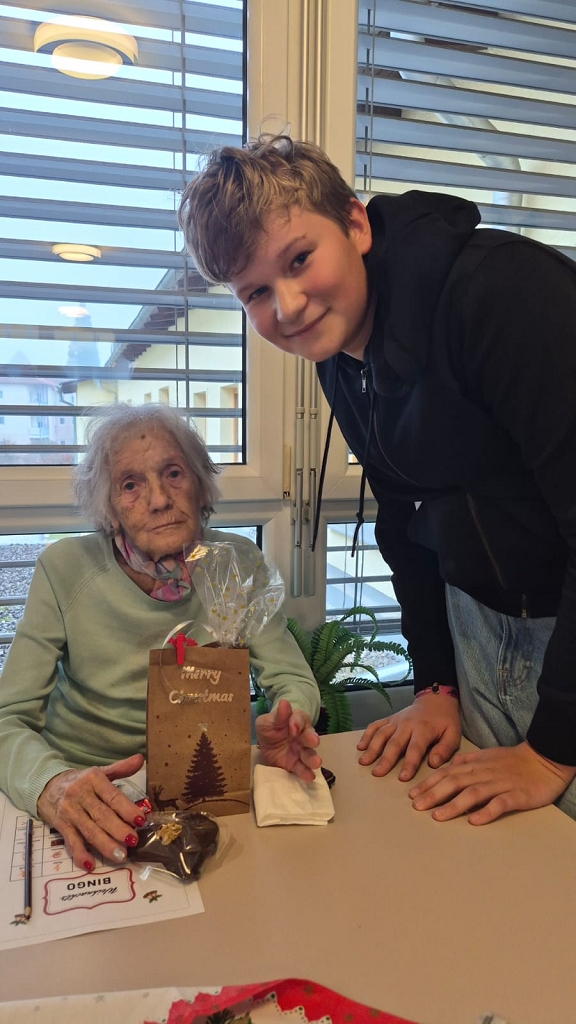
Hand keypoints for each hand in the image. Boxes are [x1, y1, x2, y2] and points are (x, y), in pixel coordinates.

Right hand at [37, 754, 145, 869]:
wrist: (46, 785)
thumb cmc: (80, 781)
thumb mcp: (99, 772)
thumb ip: (121, 768)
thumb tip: (141, 759)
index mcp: (93, 779)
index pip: (112, 796)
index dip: (126, 809)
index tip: (140, 820)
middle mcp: (80, 795)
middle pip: (102, 815)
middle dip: (118, 830)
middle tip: (133, 841)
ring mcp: (70, 812)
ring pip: (89, 830)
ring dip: (105, 845)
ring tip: (121, 855)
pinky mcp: (61, 826)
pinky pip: (71, 841)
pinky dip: (80, 854)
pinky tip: (90, 865)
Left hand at [255, 698, 321, 781]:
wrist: (265, 744)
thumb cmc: (270, 727)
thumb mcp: (268, 720)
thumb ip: (278, 715)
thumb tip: (284, 703)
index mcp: (296, 720)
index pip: (299, 719)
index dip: (297, 722)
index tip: (293, 728)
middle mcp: (303, 735)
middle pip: (310, 737)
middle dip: (311, 739)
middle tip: (313, 742)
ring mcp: (301, 751)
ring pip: (309, 754)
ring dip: (313, 758)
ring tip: (316, 763)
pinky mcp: (296, 765)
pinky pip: (302, 769)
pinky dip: (306, 773)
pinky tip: (309, 776)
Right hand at [357, 693, 460, 780]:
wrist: (435, 698)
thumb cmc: (445, 720)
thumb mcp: (453, 734)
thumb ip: (445, 749)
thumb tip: (433, 763)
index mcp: (424, 729)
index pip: (415, 748)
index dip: (409, 763)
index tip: (402, 778)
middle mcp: (407, 724)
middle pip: (394, 743)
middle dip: (385, 759)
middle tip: (377, 773)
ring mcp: (396, 721)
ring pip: (381, 734)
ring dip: (372, 748)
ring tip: (364, 762)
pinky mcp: (389, 719)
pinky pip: (376, 725)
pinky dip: (367, 735)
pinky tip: (360, 747)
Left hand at [409, 741, 575, 823]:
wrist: (544, 761)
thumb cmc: (513, 760)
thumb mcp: (487, 755)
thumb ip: (467, 760)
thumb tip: (449, 764)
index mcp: (475, 764)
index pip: (447, 773)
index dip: (429, 784)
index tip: (412, 795)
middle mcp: (484, 773)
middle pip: (455, 782)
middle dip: (433, 794)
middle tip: (416, 806)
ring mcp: (500, 784)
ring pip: (473, 793)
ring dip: (453, 805)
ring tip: (437, 816)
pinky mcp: (516, 795)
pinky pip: (499, 803)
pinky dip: (486, 811)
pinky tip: (474, 820)